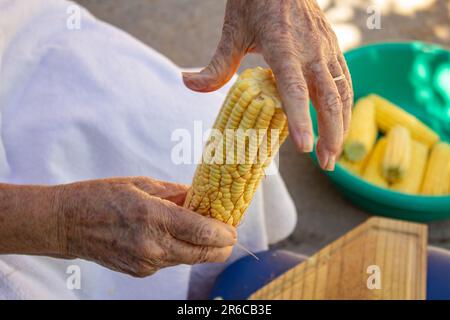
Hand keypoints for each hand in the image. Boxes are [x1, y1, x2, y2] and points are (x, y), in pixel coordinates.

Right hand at [53, 177, 235, 276]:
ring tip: (199, 228)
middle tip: (225, 231)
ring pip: (189, 259)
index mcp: (154, 217)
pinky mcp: (140, 272)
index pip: (204, 233)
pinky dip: (180, 250)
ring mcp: (146, 263)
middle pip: (204, 254)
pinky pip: (171, 262)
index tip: (233, 227)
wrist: (66, 223)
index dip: (225, 233)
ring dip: (200, 247)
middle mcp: (153, 246)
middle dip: (221, 246)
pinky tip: (173, 235)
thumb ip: (177, 194)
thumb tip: (203, 198)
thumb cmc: (102, 196)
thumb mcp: (142, 184)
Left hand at [183, 0, 352, 170]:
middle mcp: (311, 50)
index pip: (294, 89)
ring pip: (341, 92)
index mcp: (283, 46)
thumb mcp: (232, 30)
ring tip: (333, 154)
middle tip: (325, 165)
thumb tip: (187, 82)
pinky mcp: (334, 47)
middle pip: (328, 97)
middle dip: (330, 133)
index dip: (300, 119)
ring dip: (341, 125)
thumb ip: (216, 64)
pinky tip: (338, 123)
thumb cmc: (254, 1)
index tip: (305, 148)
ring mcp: (326, 48)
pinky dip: (344, 106)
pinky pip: (344, 80)